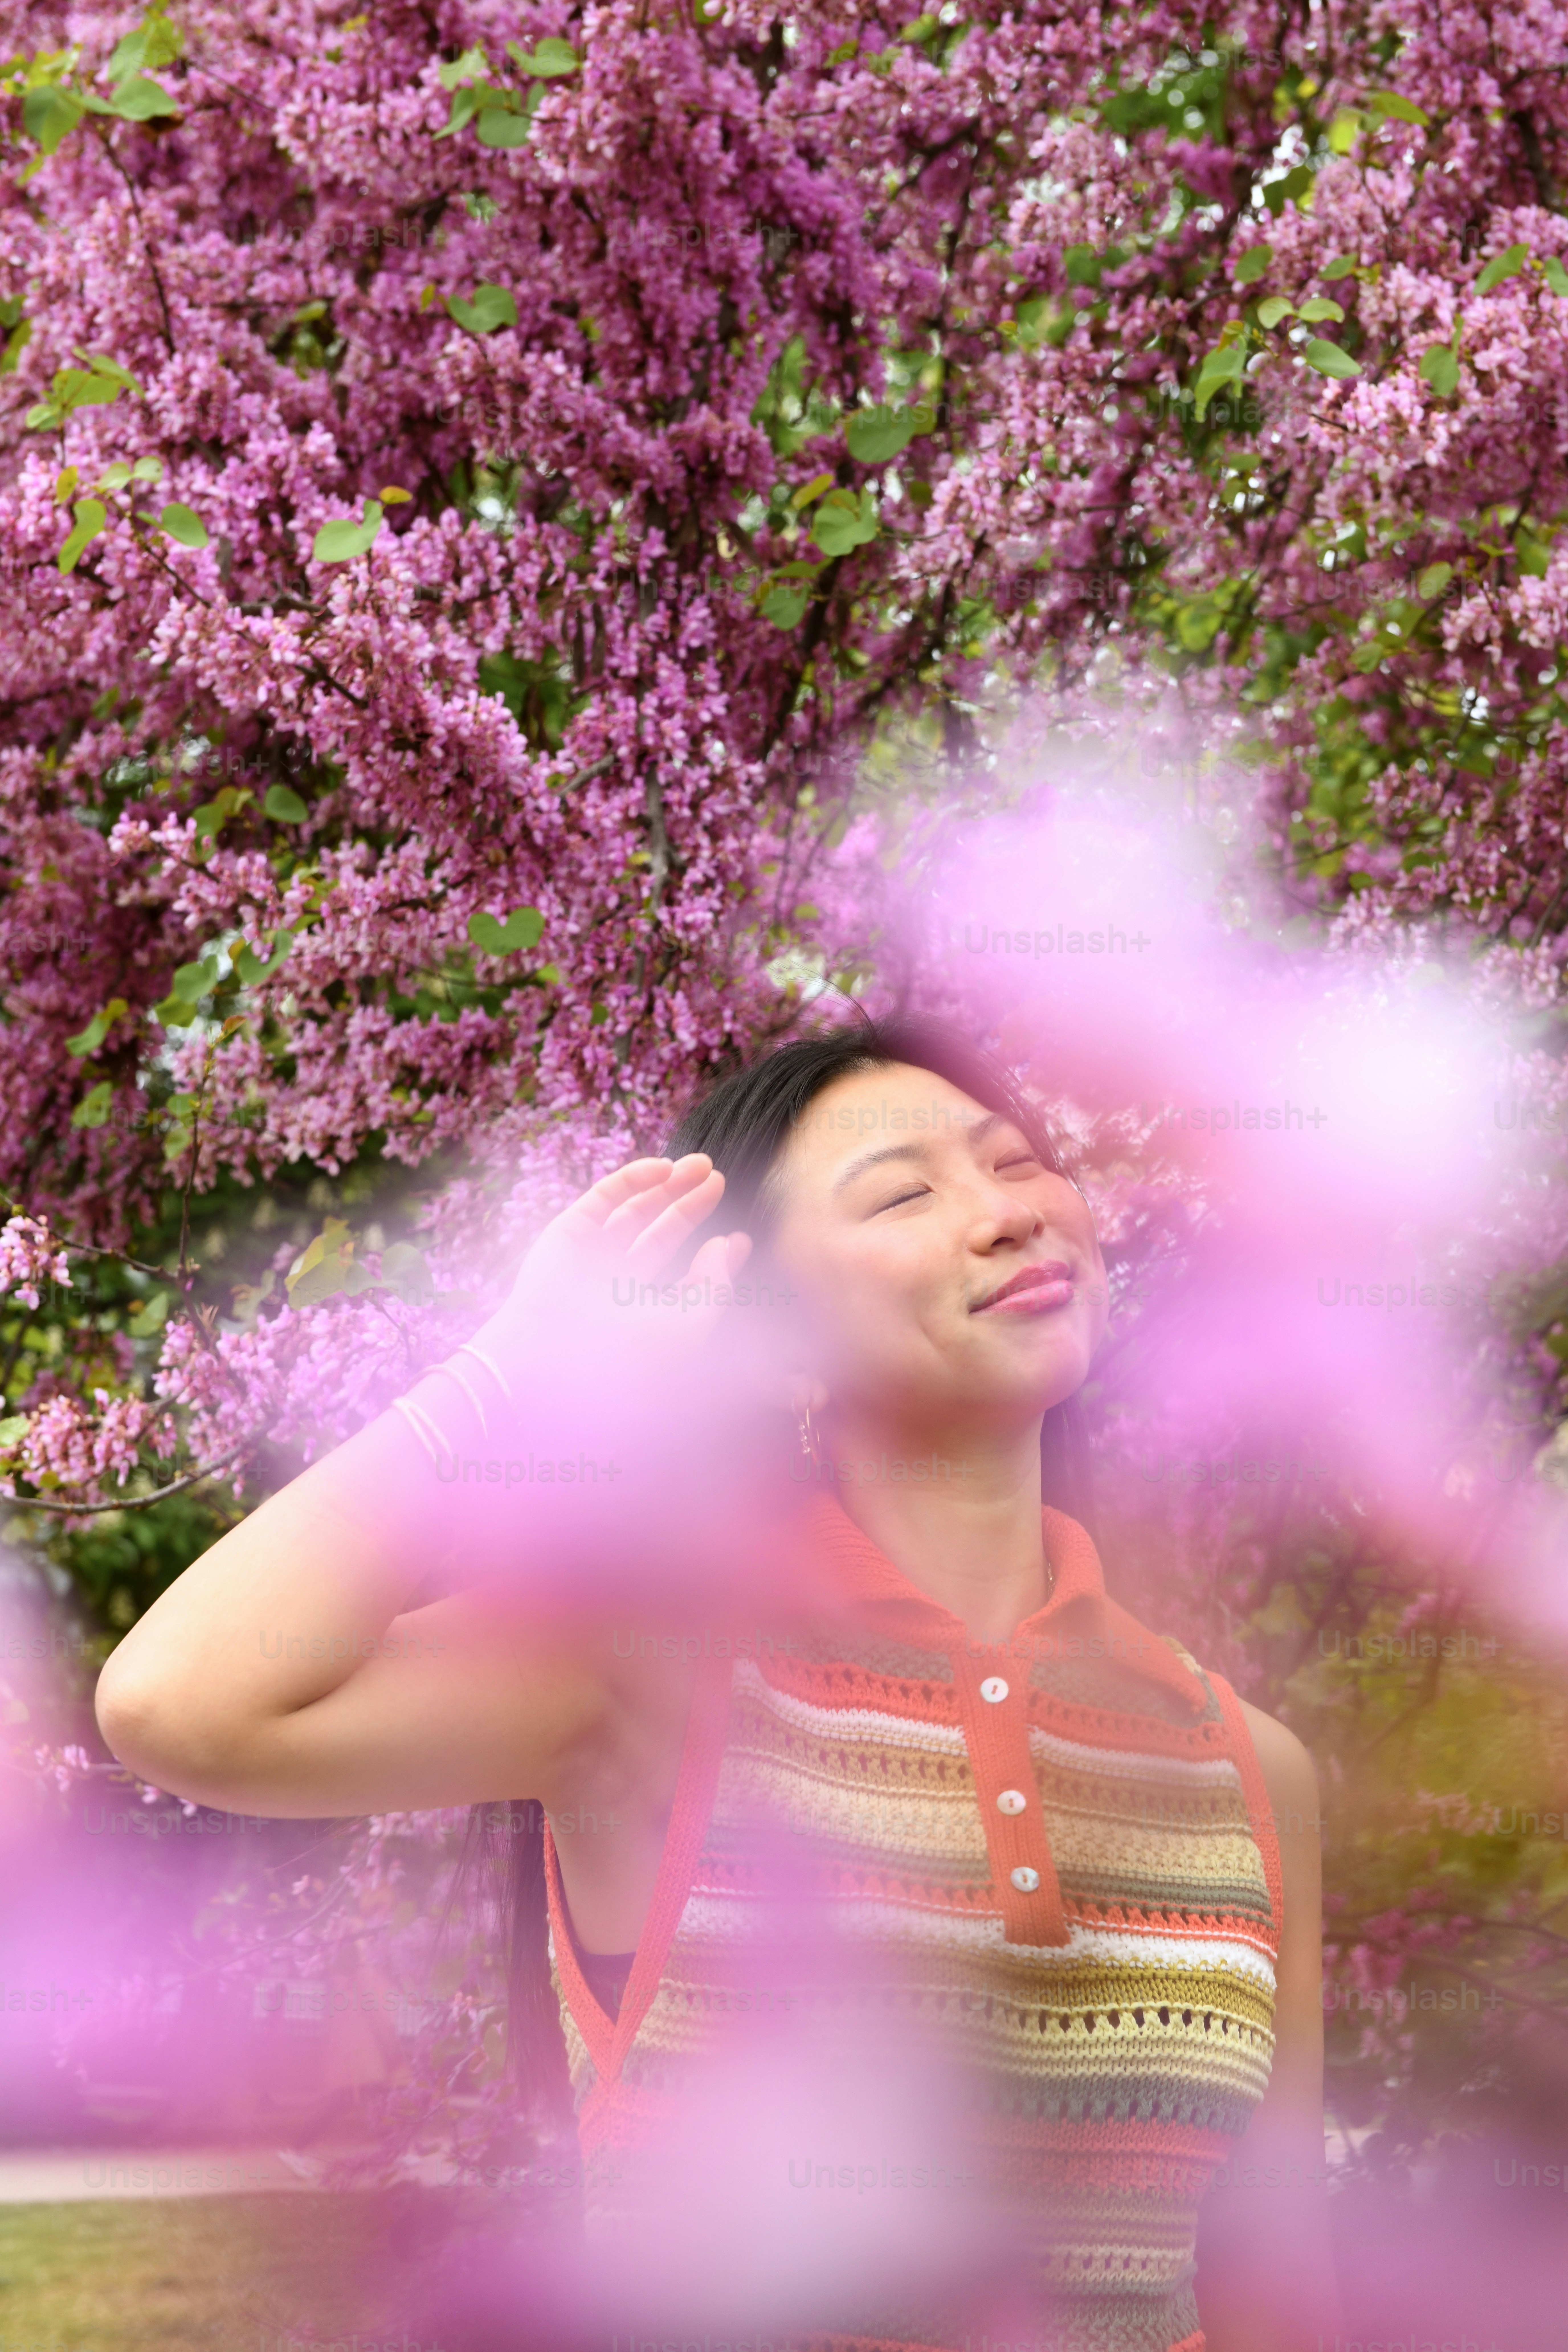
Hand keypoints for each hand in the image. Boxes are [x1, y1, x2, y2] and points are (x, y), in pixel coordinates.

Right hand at [484, 1153, 752, 1370]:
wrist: (555, 1349)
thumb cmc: (624, 1349)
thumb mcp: (688, 1325)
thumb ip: (715, 1285)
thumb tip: (724, 1245)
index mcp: (644, 1315)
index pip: (685, 1280)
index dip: (714, 1259)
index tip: (741, 1238)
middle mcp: (616, 1285)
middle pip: (662, 1236)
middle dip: (691, 1207)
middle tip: (719, 1180)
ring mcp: (591, 1257)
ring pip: (636, 1212)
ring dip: (668, 1186)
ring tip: (702, 1165)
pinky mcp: (568, 1233)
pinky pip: (605, 1197)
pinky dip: (633, 1178)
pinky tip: (665, 1167)